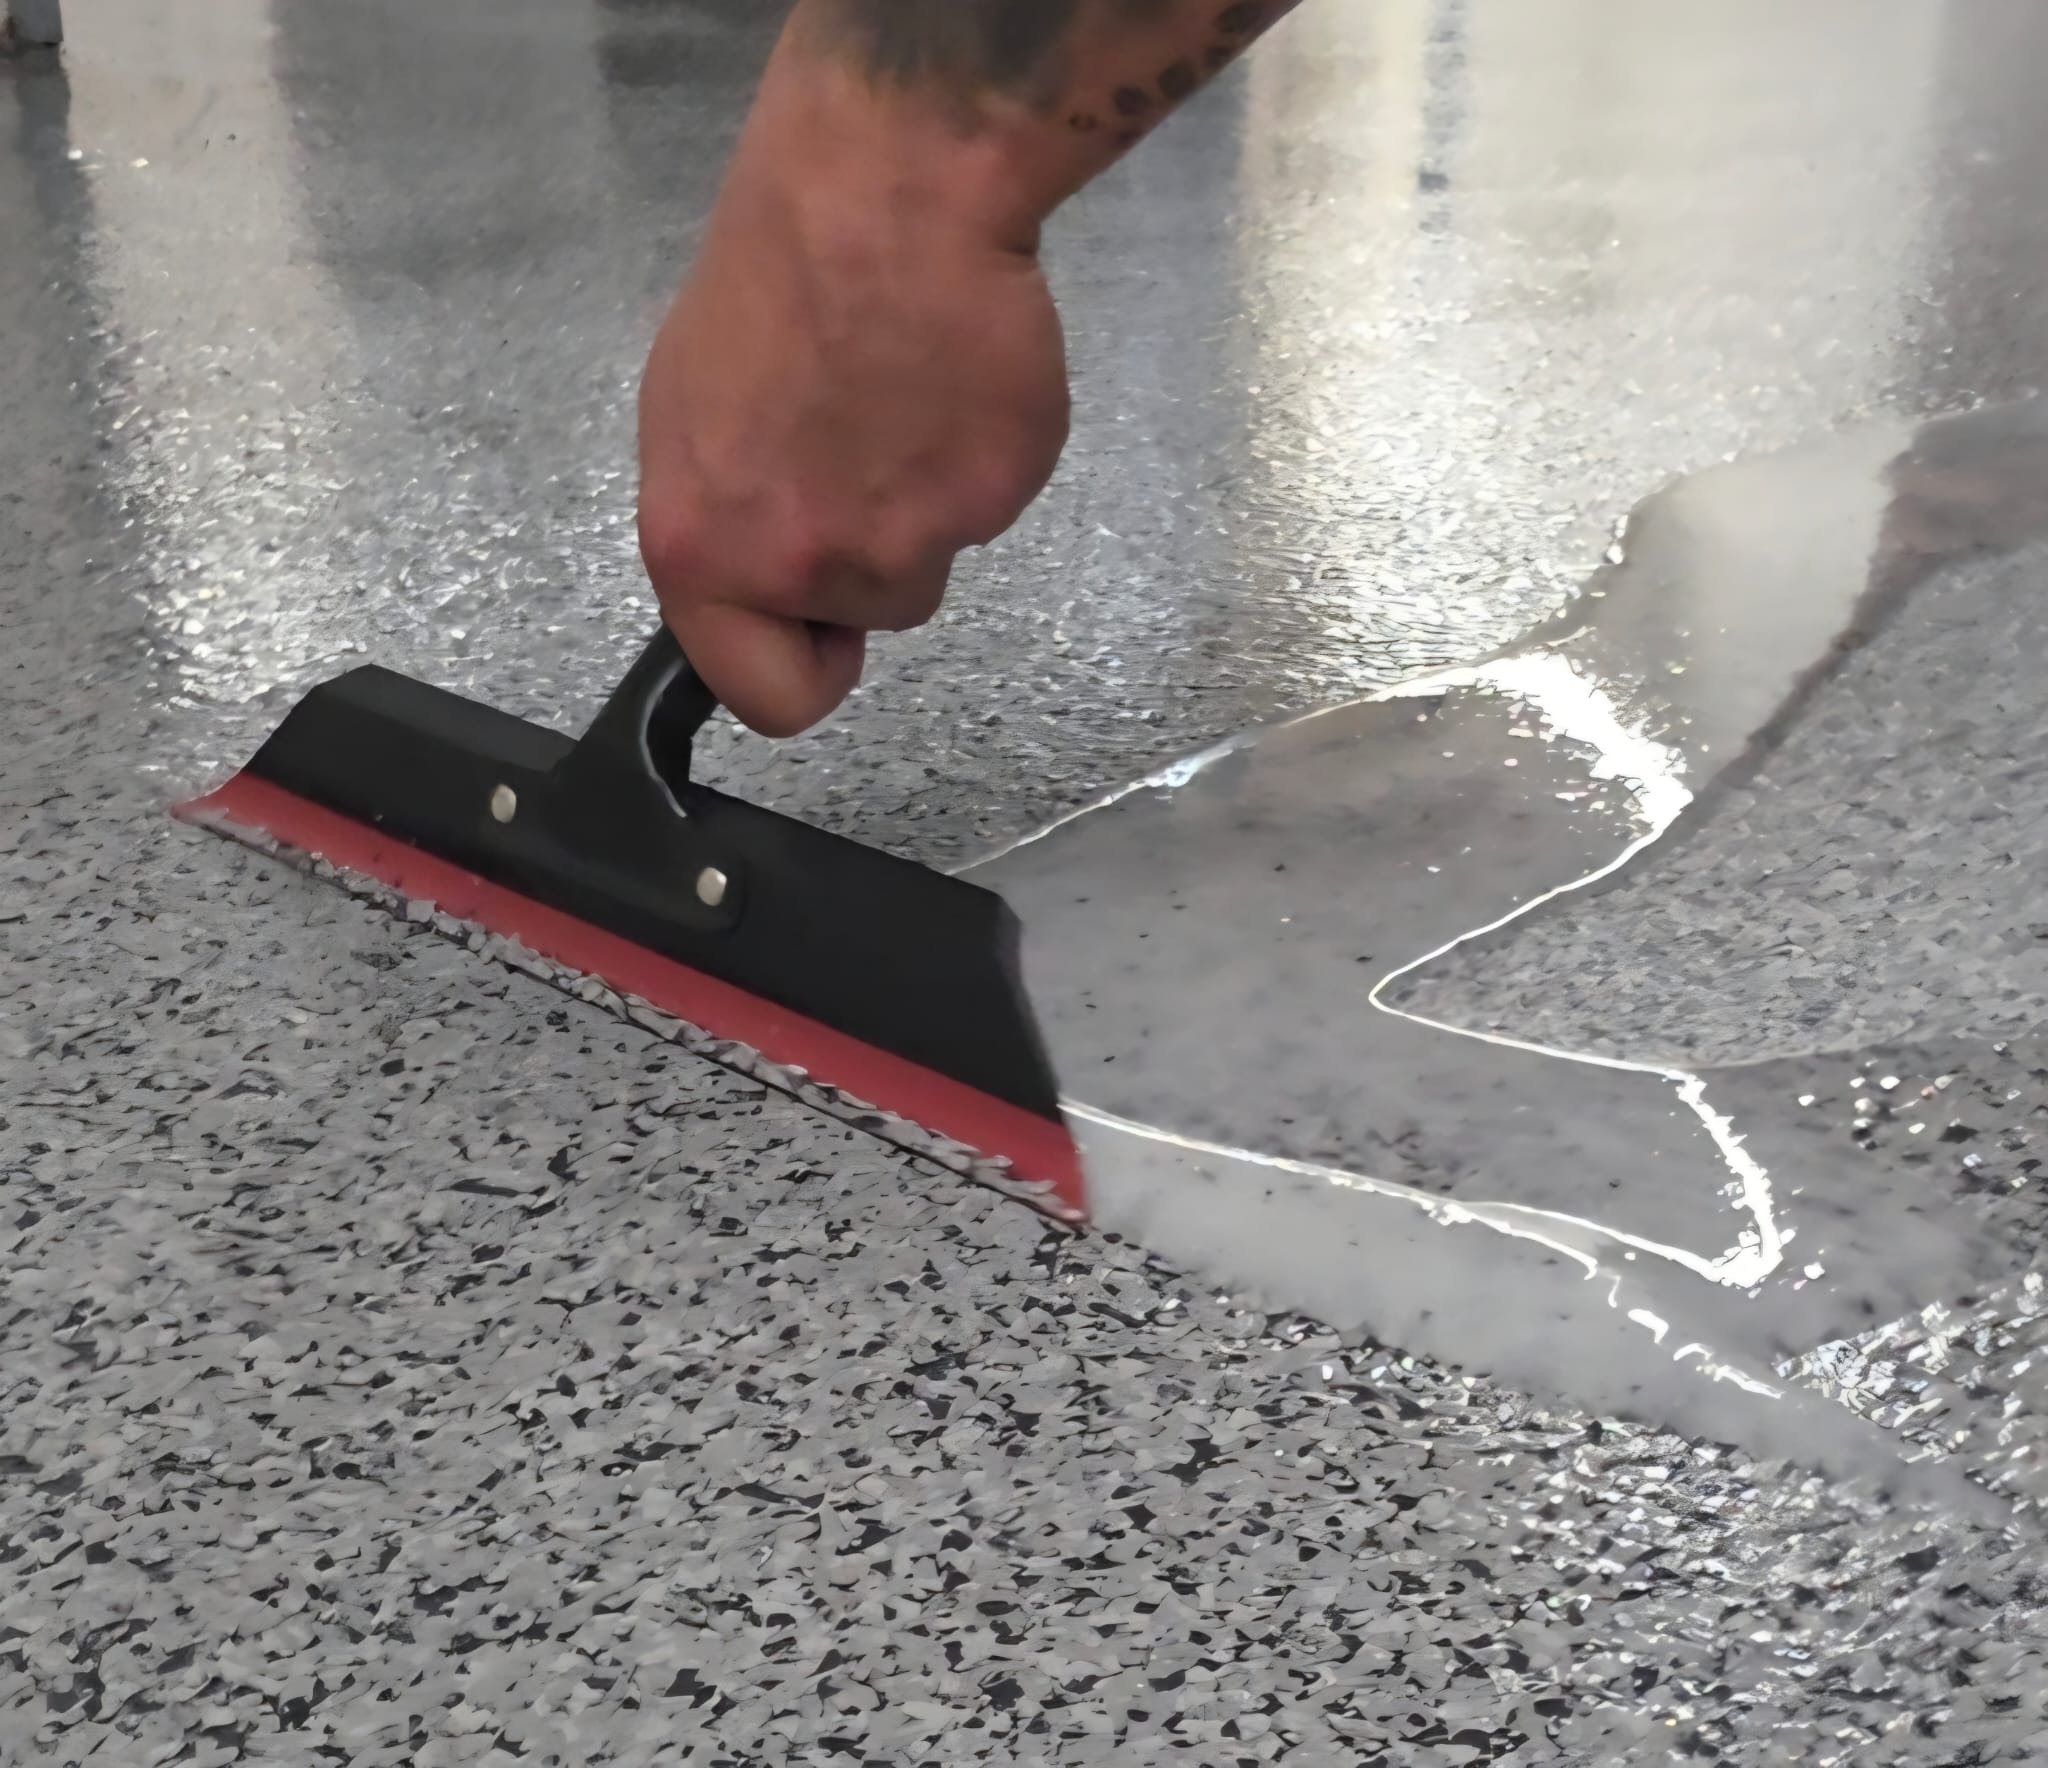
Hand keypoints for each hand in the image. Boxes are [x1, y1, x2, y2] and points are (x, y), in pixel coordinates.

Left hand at [637, 45, 1070, 736]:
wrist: (883, 191)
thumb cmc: (774, 281)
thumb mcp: (692, 416)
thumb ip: (725, 526)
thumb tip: (760, 578)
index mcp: (706, 550)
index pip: (762, 696)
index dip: (799, 668)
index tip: (820, 631)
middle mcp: (806, 561)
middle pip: (863, 620)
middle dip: (870, 555)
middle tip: (862, 452)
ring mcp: (911, 535)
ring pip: (928, 562)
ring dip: (924, 501)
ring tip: (901, 400)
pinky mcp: (994, 495)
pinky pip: (988, 504)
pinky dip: (977, 455)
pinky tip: (948, 381)